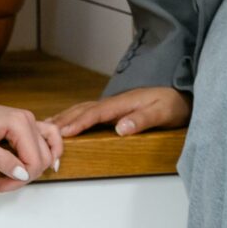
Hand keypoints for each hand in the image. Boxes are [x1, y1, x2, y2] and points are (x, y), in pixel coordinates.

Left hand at [0, 93, 63, 193]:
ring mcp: (27, 121)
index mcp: (18, 123)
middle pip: (41, 159)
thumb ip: (1, 160)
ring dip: (34, 169)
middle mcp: (27, 120)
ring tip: (15, 178)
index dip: (18, 179)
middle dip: (21, 177)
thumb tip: (22, 174)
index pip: (33, 161)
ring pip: (46, 152)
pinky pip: (47, 137)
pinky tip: (47, 163)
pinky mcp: (23, 125)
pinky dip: (50, 152)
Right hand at [55, 85, 191, 139]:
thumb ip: (143, 120)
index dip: (78, 123)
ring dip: (64, 118)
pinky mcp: (115, 110)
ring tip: (45, 127)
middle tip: (42, 131)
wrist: (183, 94)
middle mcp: (115, 102)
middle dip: (63, 120)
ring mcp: (113, 105)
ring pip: (82, 110)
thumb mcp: (163, 113)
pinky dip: (73, 117)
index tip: (62, 132)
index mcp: (124, 103)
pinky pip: (88, 113)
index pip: (96, 113)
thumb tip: (121, 127)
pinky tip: (66, 123)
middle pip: (83, 110)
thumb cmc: (174, 104)